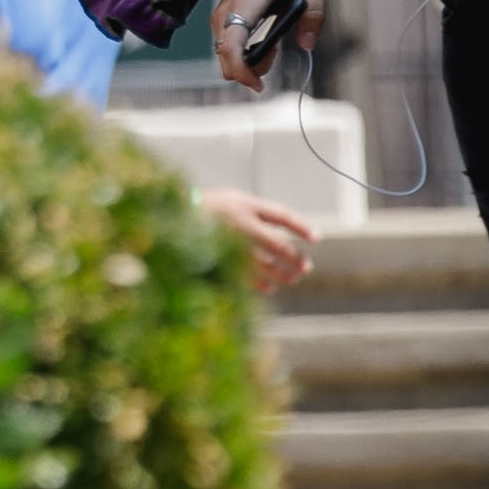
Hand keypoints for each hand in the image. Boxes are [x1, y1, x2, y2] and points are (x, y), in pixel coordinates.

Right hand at [203, 186, 318, 292]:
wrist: (171, 219)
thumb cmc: (207, 208)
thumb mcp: (233, 200)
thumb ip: (257, 213)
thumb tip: (283, 233)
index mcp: (245, 205)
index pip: (281, 216)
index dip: (300, 226)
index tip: (316, 238)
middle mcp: (240, 224)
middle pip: (277, 244)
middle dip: (294, 257)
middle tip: (305, 267)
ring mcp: (230, 244)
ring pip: (265, 264)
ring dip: (282, 274)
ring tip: (293, 279)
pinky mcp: (220, 260)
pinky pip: (246, 276)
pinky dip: (261, 283)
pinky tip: (270, 288)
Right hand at [211, 0, 328, 91]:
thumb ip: (313, 15)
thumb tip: (307, 44)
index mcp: (244, 4)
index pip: (231, 49)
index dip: (243, 72)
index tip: (260, 85)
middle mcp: (226, 11)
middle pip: (225, 58)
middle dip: (249, 69)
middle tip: (276, 57)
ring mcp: (222, 13)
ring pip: (224, 54)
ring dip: (248, 61)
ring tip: (274, 47)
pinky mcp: (225, 14)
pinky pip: (227, 43)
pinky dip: (244, 51)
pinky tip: (267, 40)